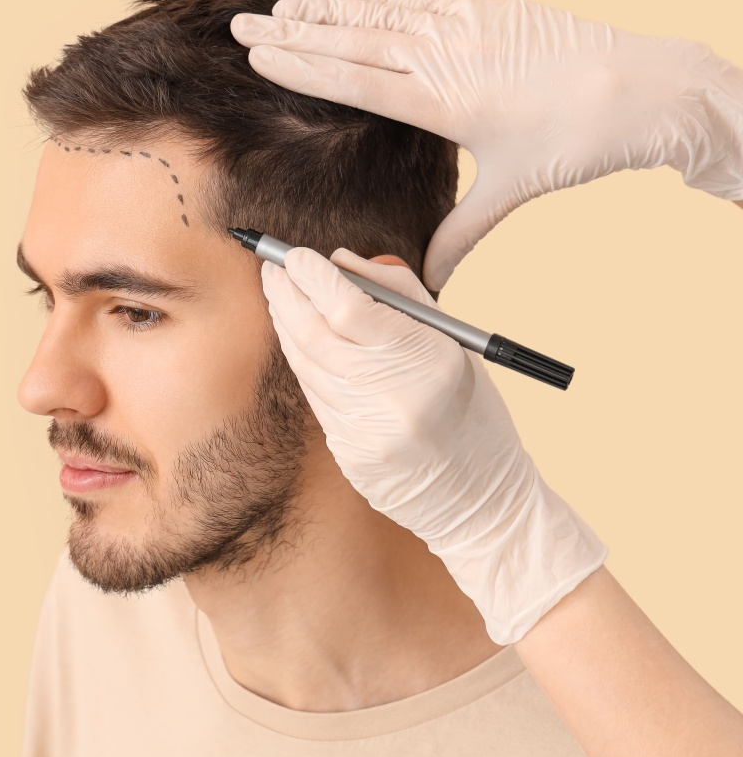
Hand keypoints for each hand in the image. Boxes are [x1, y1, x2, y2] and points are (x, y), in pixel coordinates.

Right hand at [232, 0, 742, 290]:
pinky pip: (413, 2)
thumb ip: (460, 236)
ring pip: (379, 14)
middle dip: (293, 35)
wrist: (640, 88)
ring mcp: (465, 25)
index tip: (260, 57)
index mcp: (445, 103)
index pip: (356, 82)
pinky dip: (373, 1)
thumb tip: (432, 284)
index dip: (304, 69)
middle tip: (243, 26)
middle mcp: (447, 57)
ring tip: (280, 9)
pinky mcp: (484, 8)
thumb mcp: (510, 191)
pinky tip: (345, 0)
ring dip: (325, 11)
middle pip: (354, 42)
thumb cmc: (572, 140)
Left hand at [261, 245, 606, 644]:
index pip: (348, 309)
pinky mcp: (349, 456)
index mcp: (428, 363)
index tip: (295, 255)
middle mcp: (392, 400)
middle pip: (313, 335)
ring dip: (287, 324)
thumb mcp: (454, 343)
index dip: (312, 277)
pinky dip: (304, 361)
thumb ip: (398, 293)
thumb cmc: (473, 411)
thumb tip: (340, 260)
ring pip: (306, 365)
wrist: (482, 501)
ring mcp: (365, 434)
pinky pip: (315, 396)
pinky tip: (301, 340)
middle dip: (285, 294)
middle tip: (273, 266)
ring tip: (281, 295)